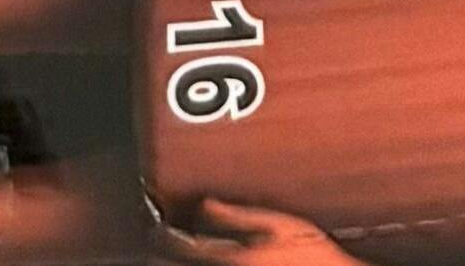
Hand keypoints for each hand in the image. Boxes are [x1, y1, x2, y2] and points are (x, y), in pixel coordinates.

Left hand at [161, 207, 366, 265]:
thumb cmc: (309, 252)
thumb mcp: (277, 223)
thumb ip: (237, 215)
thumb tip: (205, 204)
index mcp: (235, 259)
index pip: (188, 249)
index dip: (167, 240)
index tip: (156, 231)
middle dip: (165, 260)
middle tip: (154, 249)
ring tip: (171, 259)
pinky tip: (204, 265)